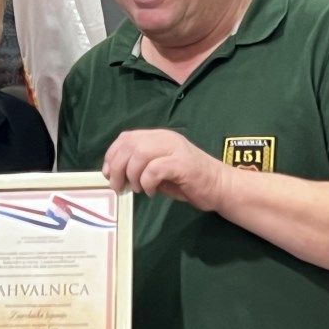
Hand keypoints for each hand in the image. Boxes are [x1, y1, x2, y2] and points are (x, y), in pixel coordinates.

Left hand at [102, 129, 226, 211]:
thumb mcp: (159, 171)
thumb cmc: (189, 181)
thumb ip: (140, 167)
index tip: (107, 173)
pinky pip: (155, 169)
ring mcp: (175, 149)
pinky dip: (147, 182)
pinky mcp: (183, 163)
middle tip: (118, 185)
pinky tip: (151, 192)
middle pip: (130, 144)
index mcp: (158, 137)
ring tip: (138, 188)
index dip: (112, 155)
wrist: (220, 186)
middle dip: (117, 166)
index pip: (127, 137)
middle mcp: (166, 138)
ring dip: (132, 174)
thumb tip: (116, 174)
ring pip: (140, 153)